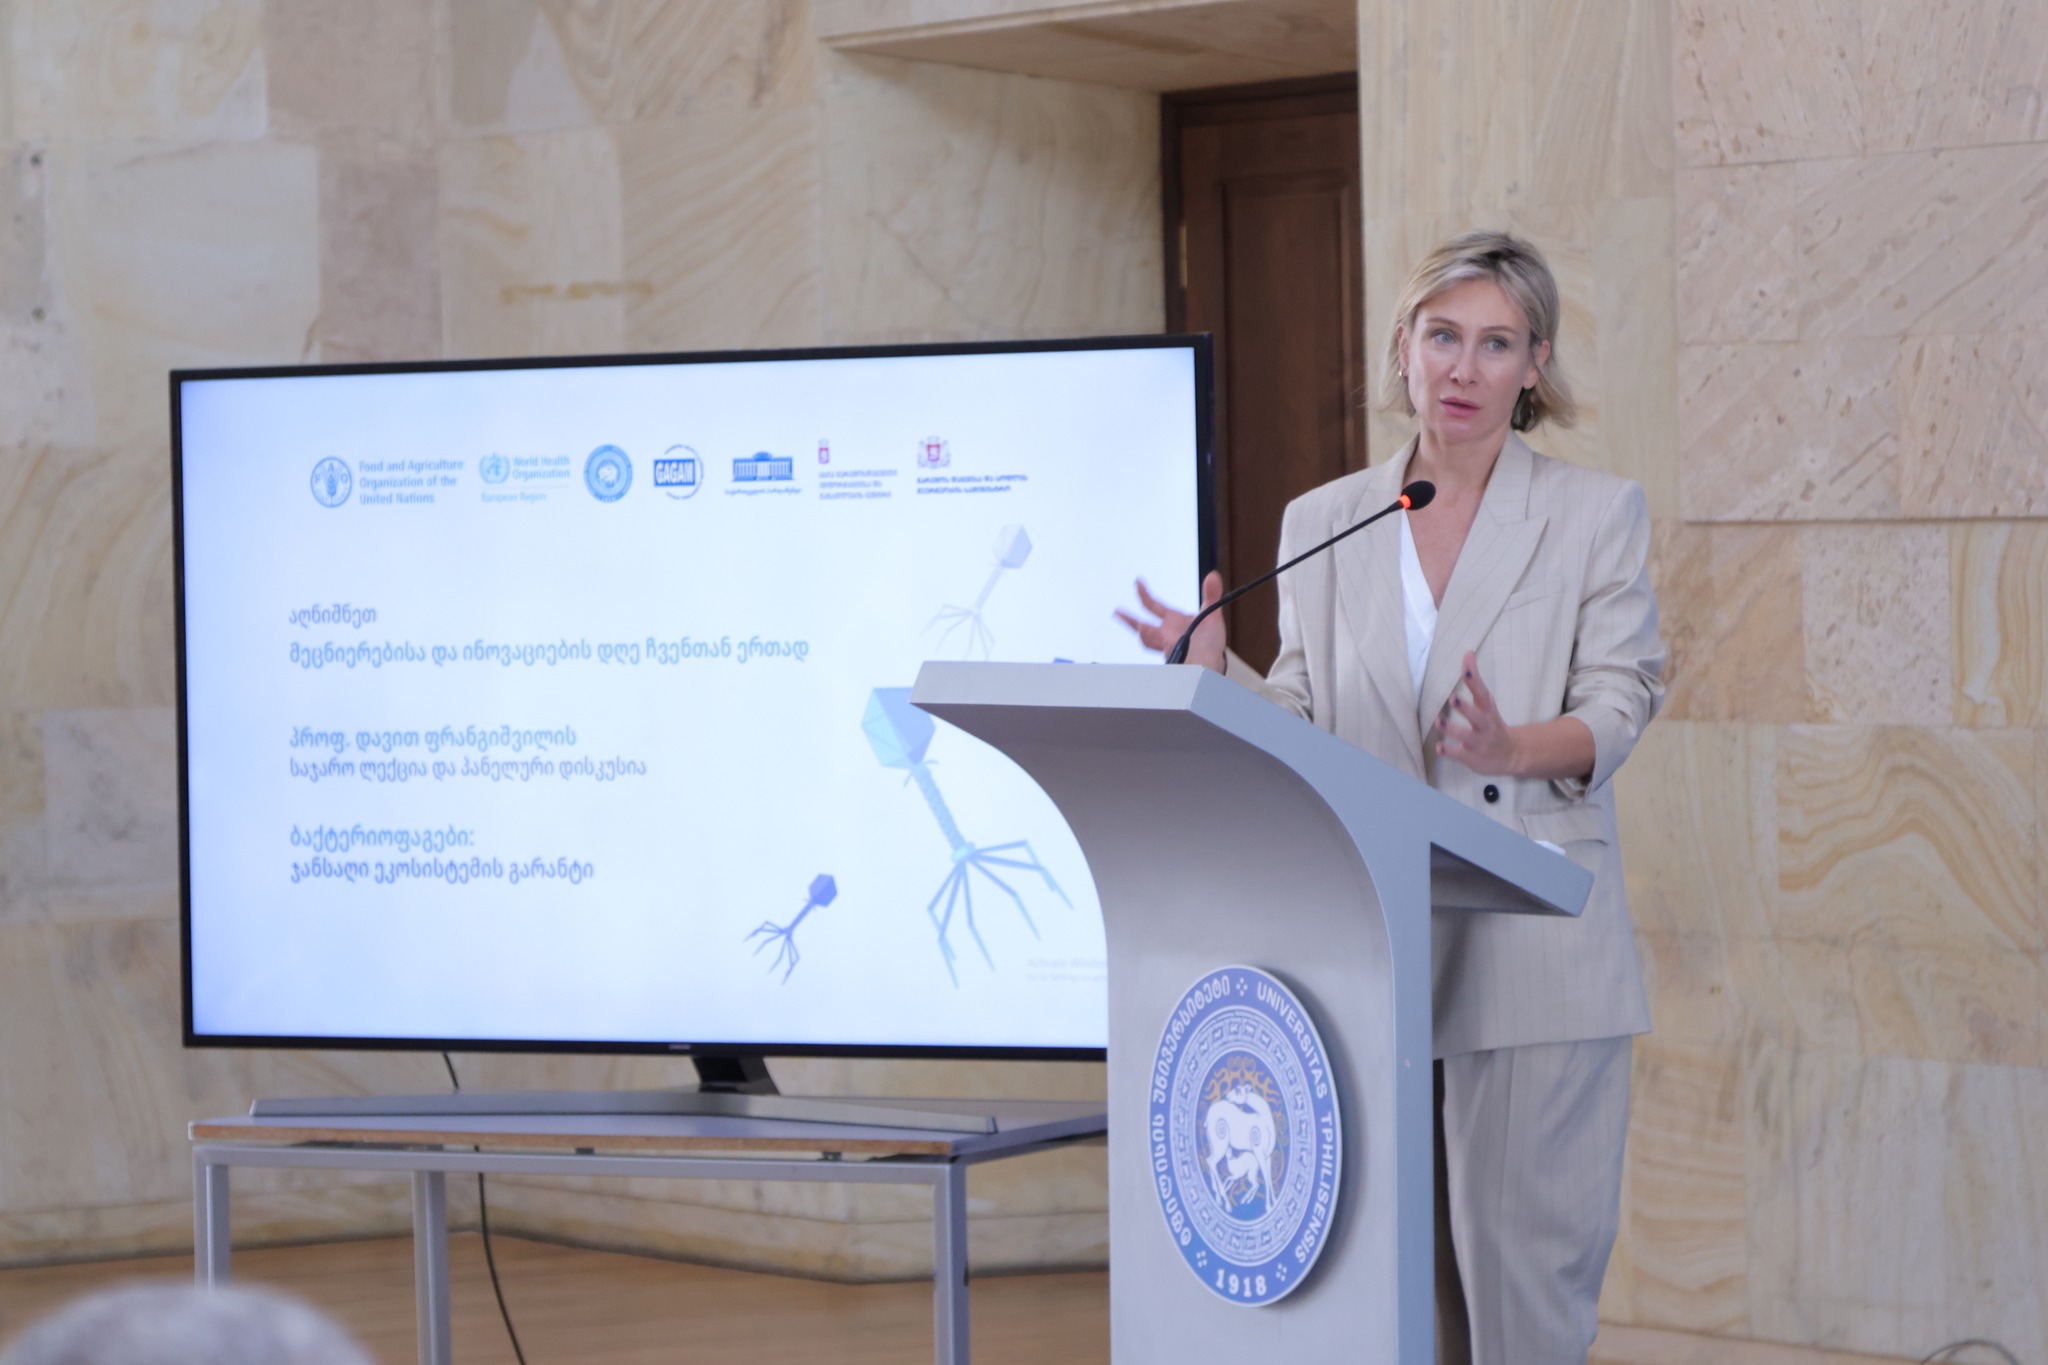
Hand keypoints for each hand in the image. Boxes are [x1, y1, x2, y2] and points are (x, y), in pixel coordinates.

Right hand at [1115, 573, 1226, 672]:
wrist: (1213, 661)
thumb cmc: (1209, 641)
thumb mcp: (1211, 613)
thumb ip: (1211, 594)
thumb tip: (1213, 575)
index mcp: (1172, 620)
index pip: (1153, 605)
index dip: (1145, 594)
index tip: (1138, 582)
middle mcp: (1166, 632)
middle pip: (1142, 625)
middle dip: (1129, 619)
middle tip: (1117, 612)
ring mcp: (1168, 645)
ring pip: (1149, 640)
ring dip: (1145, 633)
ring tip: (1141, 628)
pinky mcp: (1174, 653)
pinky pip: (1166, 649)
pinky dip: (1161, 644)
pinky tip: (1154, 636)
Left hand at [1435, 652, 1519, 775]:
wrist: (1513, 755)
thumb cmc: (1492, 723)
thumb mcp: (1486, 701)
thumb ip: (1474, 679)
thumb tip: (1467, 653)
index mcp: (1488, 710)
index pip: (1482, 693)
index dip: (1474, 680)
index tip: (1466, 666)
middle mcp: (1486, 726)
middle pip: (1478, 716)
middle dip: (1466, 708)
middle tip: (1452, 698)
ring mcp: (1480, 743)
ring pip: (1467, 736)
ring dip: (1453, 729)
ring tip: (1439, 721)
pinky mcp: (1473, 757)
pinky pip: (1461, 755)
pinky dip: (1450, 752)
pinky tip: (1439, 748)